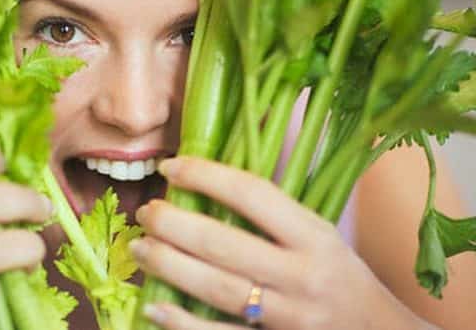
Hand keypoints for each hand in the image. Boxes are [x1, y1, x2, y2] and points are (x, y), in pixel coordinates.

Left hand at [131, 156, 428, 329]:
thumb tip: (206, 182)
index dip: (206, 176)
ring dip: (169, 265)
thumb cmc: (340, 278)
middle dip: (174, 225)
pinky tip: (154, 306)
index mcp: (315, 236)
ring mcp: (288, 317)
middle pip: (224, 245)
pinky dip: (183, 323)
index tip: (171, 166)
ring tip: (139, 248)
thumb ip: (274, 215)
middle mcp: (302, 275)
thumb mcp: (320, 238)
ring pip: (217, 289)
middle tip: (147, 212)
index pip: (253, 194)